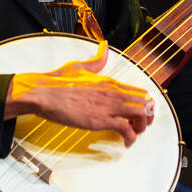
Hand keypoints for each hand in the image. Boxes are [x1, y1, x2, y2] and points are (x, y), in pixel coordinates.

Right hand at [5, 40, 154, 145]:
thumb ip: (96, 60)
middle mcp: (112, 92)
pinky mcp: (100, 120)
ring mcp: (107, 106)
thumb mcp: (80, 66)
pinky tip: (126, 143)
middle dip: (148, 117)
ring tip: (134, 134)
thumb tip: (104, 48)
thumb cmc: (57, 82)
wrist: (42, 93)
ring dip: (141, 127)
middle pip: (146, 103)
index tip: (142, 112)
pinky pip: (125, 130)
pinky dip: (131, 138)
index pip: (140, 92)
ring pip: (140, 115)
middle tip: (141, 125)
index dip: (145, 104)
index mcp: (109, 82)